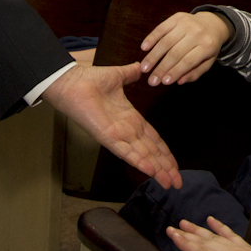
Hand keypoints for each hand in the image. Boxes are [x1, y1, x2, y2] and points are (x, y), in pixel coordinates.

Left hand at [41, 62, 180, 187]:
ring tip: (169, 183)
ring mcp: (117, 136)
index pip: (153, 139)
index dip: (165, 152)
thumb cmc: (90, 80)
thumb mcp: (118, 76)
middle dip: (166, 167)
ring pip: (143, 156)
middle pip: (152, 152)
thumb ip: (131, 74)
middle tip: (178, 183)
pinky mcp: (107, 137)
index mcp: (131, 119)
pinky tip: (151, 171)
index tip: (175, 164)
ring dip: (157, 169)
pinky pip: (126, 152)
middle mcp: (126, 130)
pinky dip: (139, 161)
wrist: (72, 81)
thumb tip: (141, 68)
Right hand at [138, 10, 232, 85]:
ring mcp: (186, 23)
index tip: (163, 82)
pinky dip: (151, 38)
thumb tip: (179, 81)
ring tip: (144, 68)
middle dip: (161, 68)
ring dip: (153, 56)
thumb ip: (195, 73)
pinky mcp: (177, 17)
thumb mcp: (208, 62)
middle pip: (175, 53)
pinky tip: (144, 48)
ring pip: (166, 41)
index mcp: (207, 46)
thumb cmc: (208, 47)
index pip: (188, 61)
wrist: (212, 24)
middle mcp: (197, 33)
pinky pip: (161, 28)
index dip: (174, 72)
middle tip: (151, 80)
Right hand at [167, 217, 250, 250]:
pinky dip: (220, 226)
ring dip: (198, 230)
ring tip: (184, 223)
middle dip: (187, 235)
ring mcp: (241, 250)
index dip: (186, 245)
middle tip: (171, 228)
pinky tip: (212, 220)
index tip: (173, 236)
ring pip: (215, 237)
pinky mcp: (247, 249)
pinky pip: (230, 234)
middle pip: (206, 243)